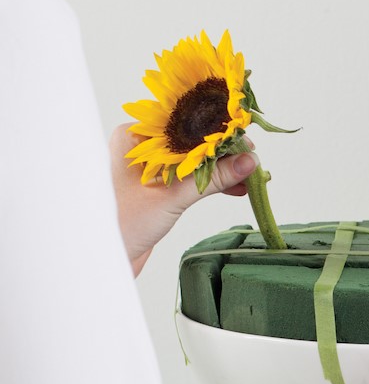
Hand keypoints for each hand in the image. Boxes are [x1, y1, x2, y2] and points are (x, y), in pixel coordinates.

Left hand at [110, 124, 257, 276]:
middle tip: (252, 160)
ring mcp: (152, 167)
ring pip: (196, 160)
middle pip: (193, 140)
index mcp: (135, 137)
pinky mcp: (161, 187)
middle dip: (224, 151)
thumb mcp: (171, 199)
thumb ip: (211, 180)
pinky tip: (235, 188)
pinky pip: (193, 177)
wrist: (101, 261)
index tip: (244, 138)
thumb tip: (248, 162)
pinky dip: (213, 182)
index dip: (216, 128)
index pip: (183, 122)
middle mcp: (143, 147)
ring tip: (249, 176)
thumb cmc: (121, 226)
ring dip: (222, 168)